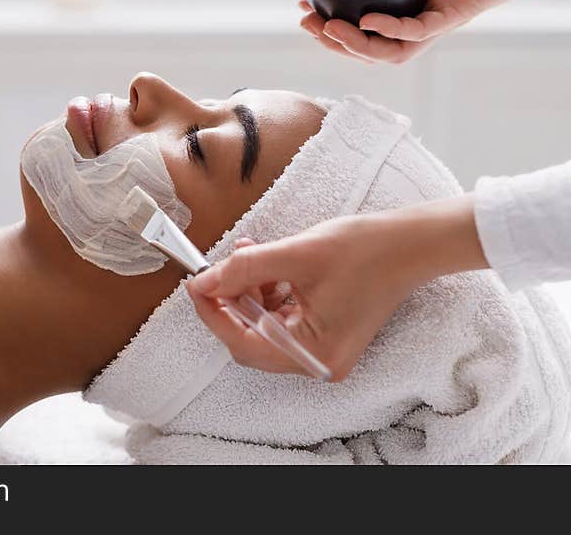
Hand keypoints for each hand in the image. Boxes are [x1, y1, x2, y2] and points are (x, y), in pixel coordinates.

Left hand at [186, 196, 486, 380]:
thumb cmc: (365, 250)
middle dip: (232, 300)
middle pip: (252, 338)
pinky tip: (264, 264)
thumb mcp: (294, 255)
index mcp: (314, 354)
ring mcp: (324, 350)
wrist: (411, 243)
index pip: (244, 343)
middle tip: (216, 270)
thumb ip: (243, 270)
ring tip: (247, 254)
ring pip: (264, 326)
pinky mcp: (327, 334)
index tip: (195, 287)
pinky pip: (283, 319)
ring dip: (249, 291)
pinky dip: (268, 293)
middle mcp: (319, 362)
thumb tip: (205, 283)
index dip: (213, 314)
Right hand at [299, 0, 570, 63]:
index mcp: (413, 2)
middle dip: (333, 42)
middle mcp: (425, 16)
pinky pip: (421, 32)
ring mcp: (442, 16)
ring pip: (391, 51)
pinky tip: (368, 21)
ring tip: (327, 29)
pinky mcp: (461, 10)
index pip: (366, 28)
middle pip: (372, 48)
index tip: (305, 8)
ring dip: (354, 46)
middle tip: (307, 23)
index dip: (333, 25)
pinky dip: (391, 31)